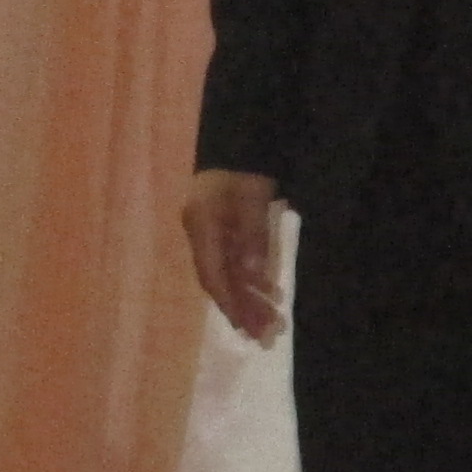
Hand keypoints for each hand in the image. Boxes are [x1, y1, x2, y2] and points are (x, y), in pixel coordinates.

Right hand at [181, 168, 286, 343]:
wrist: (240, 135)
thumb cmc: (245, 166)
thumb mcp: (253, 198)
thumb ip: (253, 236)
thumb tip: (253, 276)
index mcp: (201, 226)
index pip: (212, 275)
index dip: (229, 303)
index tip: (247, 327)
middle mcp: (200, 233)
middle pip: (219, 279)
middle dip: (242, 309)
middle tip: (265, 335)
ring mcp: (209, 231)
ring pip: (227, 273)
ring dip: (248, 298)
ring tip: (271, 321)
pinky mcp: (220, 228)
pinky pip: (232, 261)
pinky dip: (249, 278)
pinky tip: (267, 290)